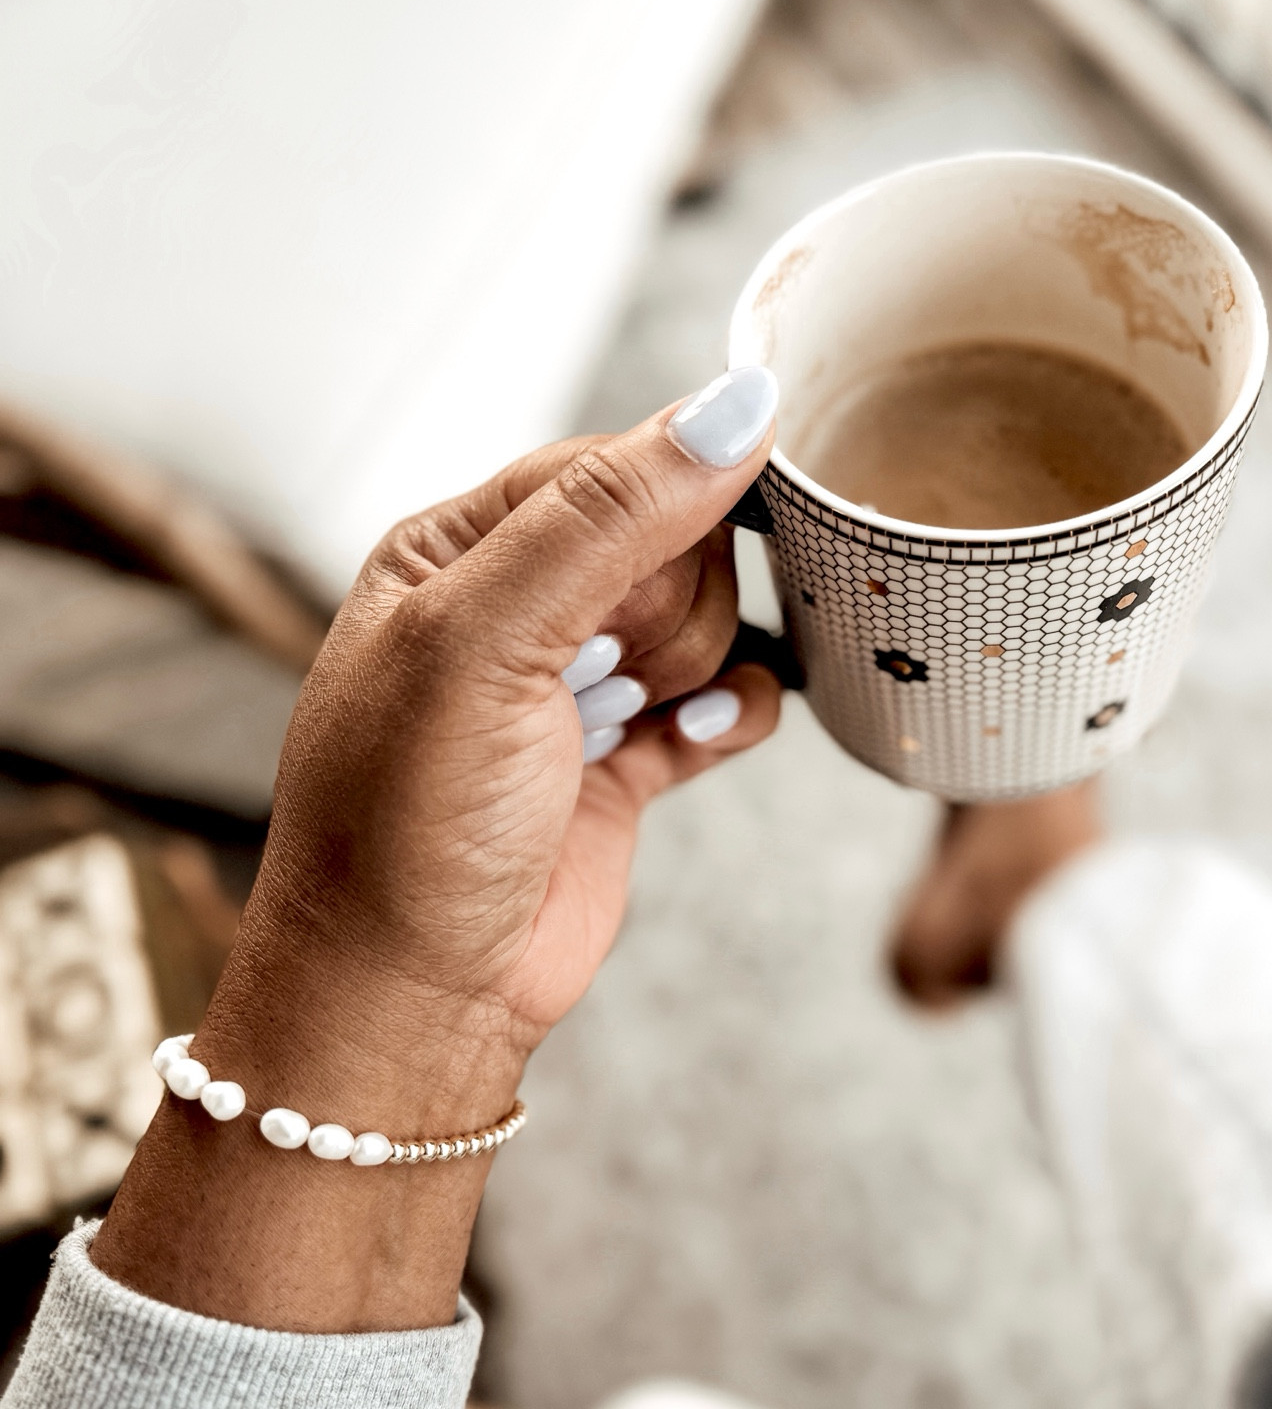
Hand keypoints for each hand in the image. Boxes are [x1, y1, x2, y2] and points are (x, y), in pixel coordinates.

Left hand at [94, 370, 779, 1329]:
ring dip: (691, 667)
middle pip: (673, 540)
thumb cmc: (402, 828)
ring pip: (709, 614)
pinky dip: (726, 718)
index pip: (606, 467)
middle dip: (667, 606)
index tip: (673, 566)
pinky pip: (728, 697)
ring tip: (623, 722)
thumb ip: (607, 518)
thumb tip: (732, 405)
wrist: (406, 1004)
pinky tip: (683, 746)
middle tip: (607, 675)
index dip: (664, 508)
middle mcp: (518, 607)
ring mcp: (577, 686)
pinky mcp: (627, 761)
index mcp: (455, 550)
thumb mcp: (484, 645)